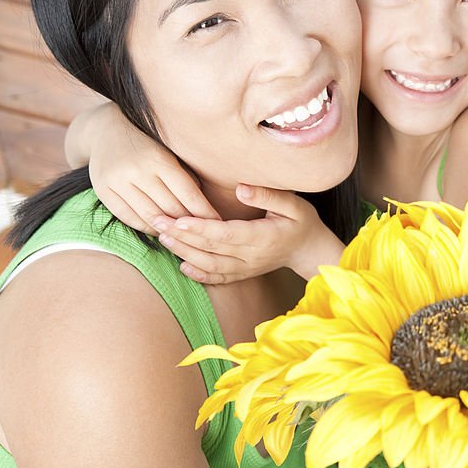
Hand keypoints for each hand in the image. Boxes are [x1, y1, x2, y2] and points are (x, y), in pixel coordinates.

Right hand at [74, 102, 219, 233]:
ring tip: (184, 237)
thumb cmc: (149, 145)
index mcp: (159, 158)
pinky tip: (159, 230)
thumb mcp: (170, 154)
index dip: (204, 212)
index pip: (188, 193)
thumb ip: (187, 177)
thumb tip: (207, 211)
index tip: (219, 224)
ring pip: (149, 216)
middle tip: (205, 235)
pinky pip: (128, 218)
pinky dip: (146, 227)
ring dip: (169, 230)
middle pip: (169, 208)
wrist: (106, 130)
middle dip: (189, 224)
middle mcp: (137, 170)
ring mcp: (117, 181)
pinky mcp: (103, 190)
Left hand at [156, 184, 343, 283]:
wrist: (309, 250)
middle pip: (212, 249)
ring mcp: (247, 268)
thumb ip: (268, 196)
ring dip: (184, 253)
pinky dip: (199, 275)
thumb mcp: (294, 204)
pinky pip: (218, 278)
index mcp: (263, 237)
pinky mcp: (243, 274)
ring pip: (210, 265)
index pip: (226, 234)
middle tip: (158, 221)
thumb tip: (241, 189)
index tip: (179, 219)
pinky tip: (182, 265)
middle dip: (182, 236)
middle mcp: (252, 256)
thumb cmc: (301, 223)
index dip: (201, 228)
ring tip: (163, 238)